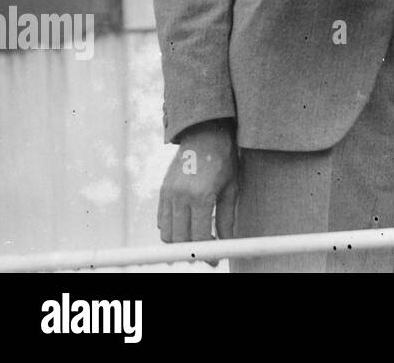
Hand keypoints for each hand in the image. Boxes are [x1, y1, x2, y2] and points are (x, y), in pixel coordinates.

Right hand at [157, 119, 237, 260]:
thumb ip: (227, 218)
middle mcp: (180, 197)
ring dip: (180, 244)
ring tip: (196, 243)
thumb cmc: (224, 160)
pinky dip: (171, 230)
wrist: (205, 134)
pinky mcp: (162, 191)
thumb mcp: (231, 188)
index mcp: (201, 196)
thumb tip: (228, 243)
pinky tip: (186, 228)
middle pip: (180, 240)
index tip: (215, 259)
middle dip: (193, 252)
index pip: (200, 238)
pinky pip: (162, 220)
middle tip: (207, 255)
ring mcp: (168, 194)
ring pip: (167, 233)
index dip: (207, 253)